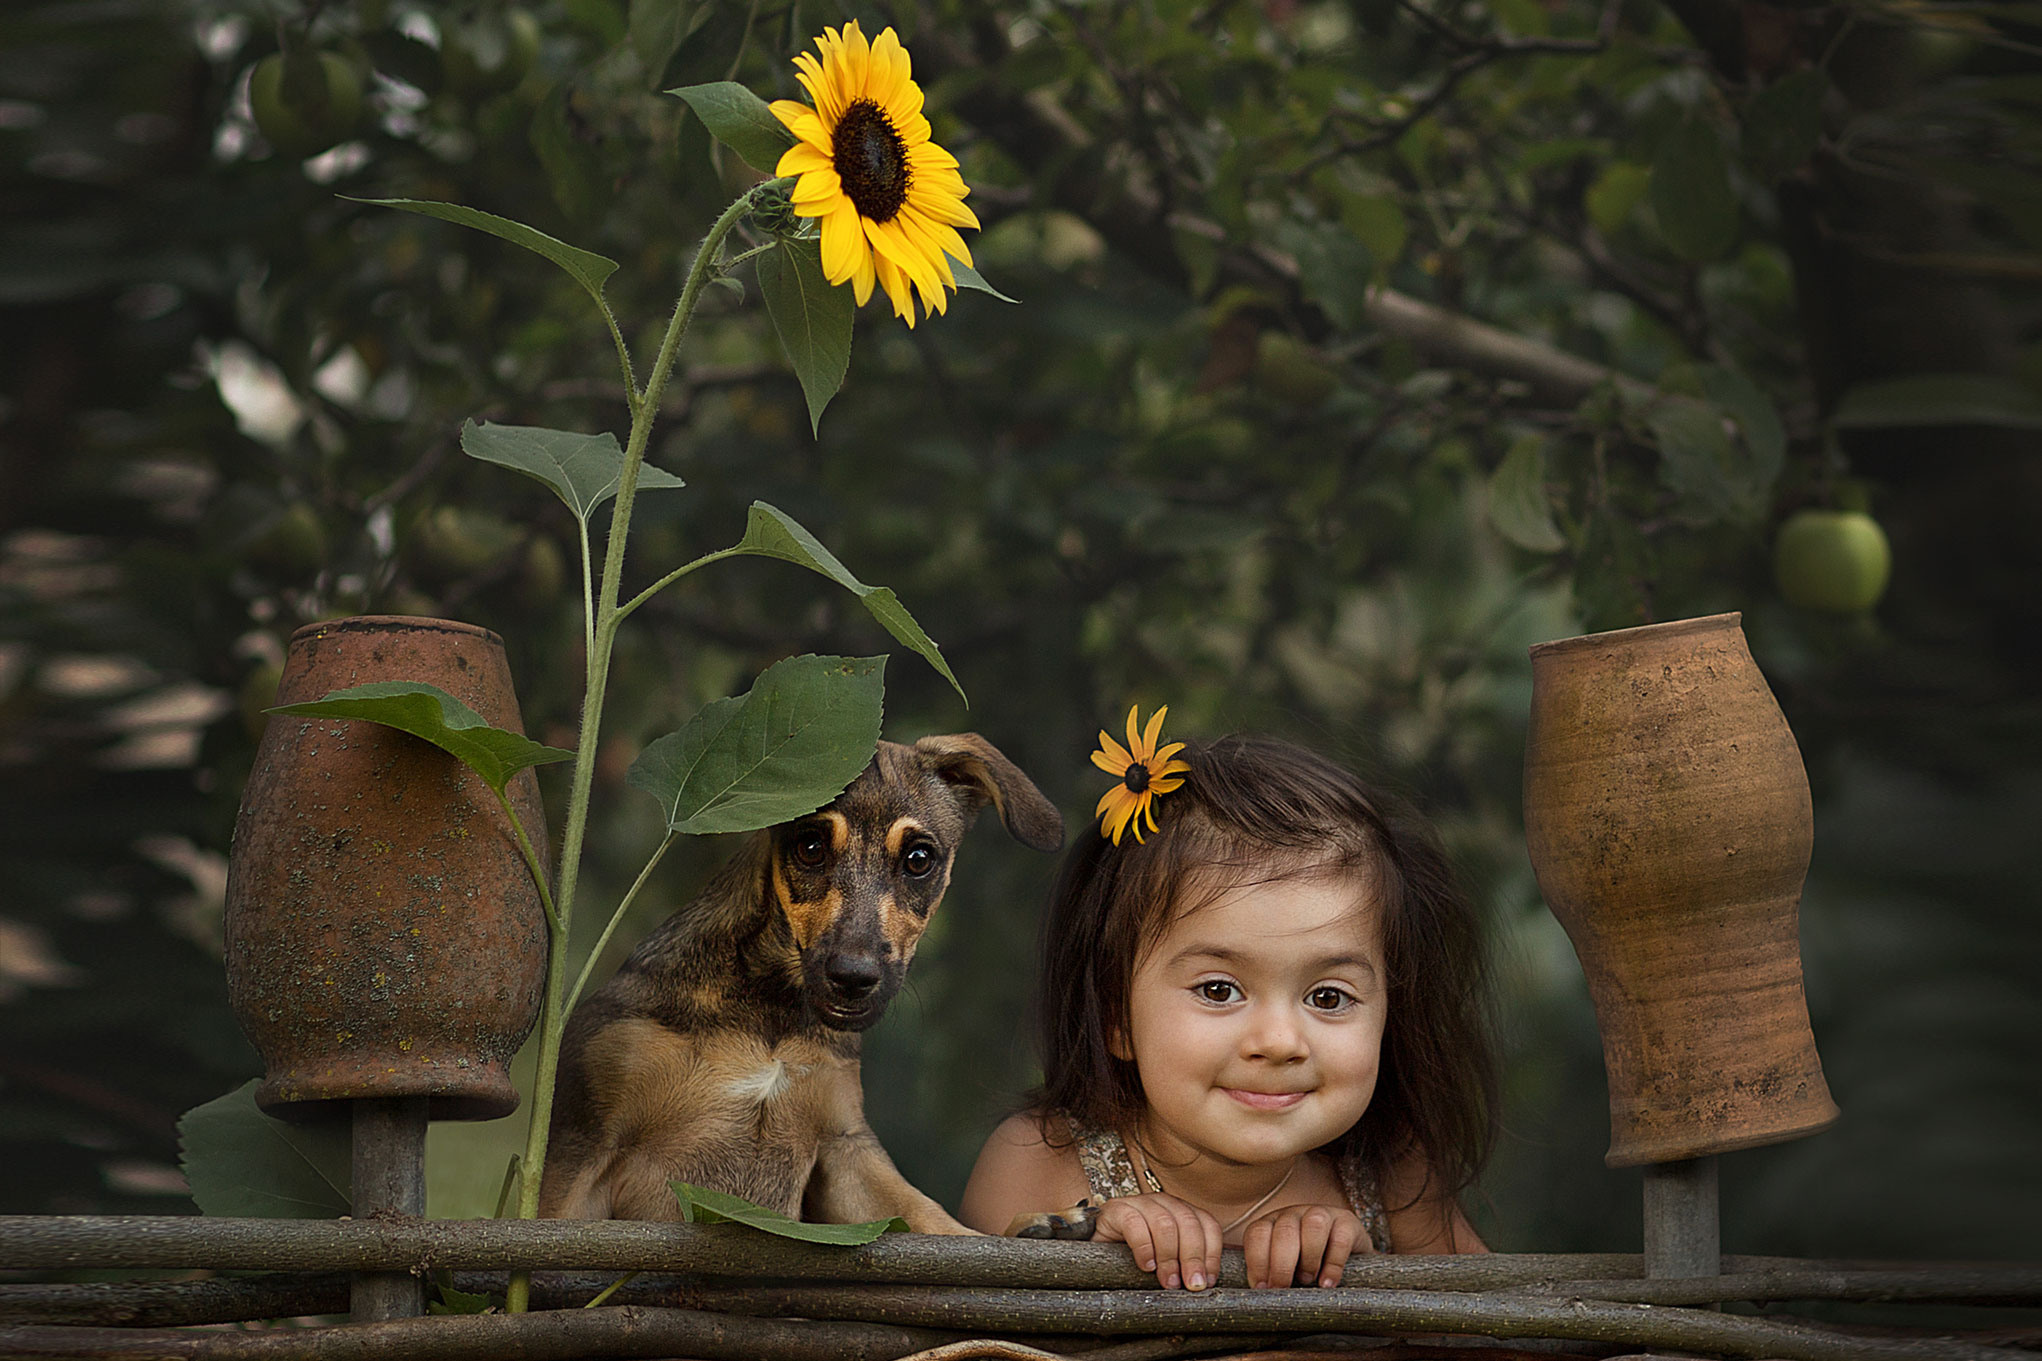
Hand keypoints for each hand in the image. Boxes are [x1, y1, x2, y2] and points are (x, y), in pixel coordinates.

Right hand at [1091, 1194, 1223, 1290]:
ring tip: (1168, 1281)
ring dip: (1170, 1256)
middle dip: (1193, 1257)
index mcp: (1180, 1211)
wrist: (1095, 1251)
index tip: (1207, 1281)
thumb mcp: (1164, 1261)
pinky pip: (1134, 1222)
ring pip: (1164, 1222)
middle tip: (1191, 1285)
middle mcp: (1163, 1202)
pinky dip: (1144, 1246)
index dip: (1211, 1253)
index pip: (1207, 1224)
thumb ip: (1184, 1264)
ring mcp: (1139, 1202)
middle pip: (1188, 1222)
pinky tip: (1146, 1266)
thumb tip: (1204, 1284)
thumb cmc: (1134, 1259)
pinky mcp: (1116, 1209)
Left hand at [1239, 1202, 1369, 1288]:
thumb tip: (1258, 1297)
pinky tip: (1328, 1283)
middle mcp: (1295, 1214)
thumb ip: (1271, 1275)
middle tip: (1283, 1289)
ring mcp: (1322, 1214)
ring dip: (1309, 1257)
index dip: (1257, 1261)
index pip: (1257, 1233)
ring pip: (1313, 1225)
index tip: (1261, 1288)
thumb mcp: (1285, 1268)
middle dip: (1281, 1265)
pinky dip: (1333, 1264)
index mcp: (1272, 1223)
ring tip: (1308, 1281)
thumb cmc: (1306, 1266)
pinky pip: (1341, 1238)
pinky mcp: (1348, 1222)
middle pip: (1284, 1231)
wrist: (1347, 1256)